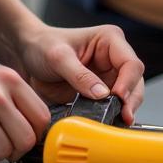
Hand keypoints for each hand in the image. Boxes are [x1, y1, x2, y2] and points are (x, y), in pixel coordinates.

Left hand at [14, 24, 145, 124]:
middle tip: (123, 116)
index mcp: (109, 40)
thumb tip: (102, 93)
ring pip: (129, 95)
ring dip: (125, 109)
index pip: (130, 63)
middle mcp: (113, 57)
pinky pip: (113, 105)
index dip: (128, 82)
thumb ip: (79, 75)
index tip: (117, 97)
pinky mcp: (100, 92)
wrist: (27, 56)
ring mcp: (108, 76)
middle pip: (135, 81)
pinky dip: (114, 115)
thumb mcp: (58, 57)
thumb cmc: (43, 46)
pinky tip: (109, 123)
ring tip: (117, 122)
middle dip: (131, 100)